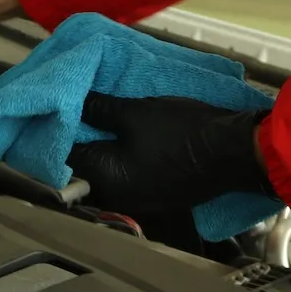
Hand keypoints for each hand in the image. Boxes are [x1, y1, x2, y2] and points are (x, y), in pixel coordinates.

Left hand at [66, 93, 275, 213]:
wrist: (235, 152)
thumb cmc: (183, 133)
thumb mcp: (135, 113)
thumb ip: (98, 109)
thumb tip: (70, 102)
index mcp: (108, 180)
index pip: (66, 154)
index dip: (58, 126)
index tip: (55, 102)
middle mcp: (119, 194)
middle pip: (87, 159)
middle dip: (81, 129)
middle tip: (76, 97)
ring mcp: (139, 193)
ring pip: (109, 160)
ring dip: (103, 135)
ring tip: (98, 103)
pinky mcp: (156, 186)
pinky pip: (128, 164)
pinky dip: (122, 144)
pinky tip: (123, 121)